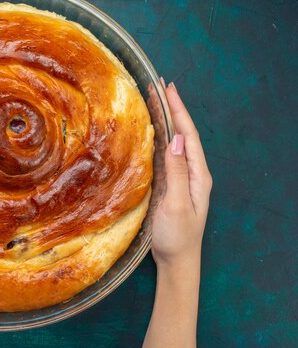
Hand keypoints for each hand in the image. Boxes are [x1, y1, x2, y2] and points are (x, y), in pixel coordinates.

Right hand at [152, 79, 212, 269]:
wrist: (176, 262)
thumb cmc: (177, 236)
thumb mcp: (177, 205)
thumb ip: (177, 173)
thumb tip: (177, 140)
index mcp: (198, 175)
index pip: (189, 135)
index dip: (179, 110)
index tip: (168, 88)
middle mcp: (192, 172)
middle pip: (182, 134)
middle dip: (172, 109)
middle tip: (157, 85)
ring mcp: (181, 178)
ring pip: (173, 142)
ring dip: (164, 120)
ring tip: (152, 101)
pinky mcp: (169, 184)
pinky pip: (164, 154)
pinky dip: (157, 137)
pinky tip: (149, 130)